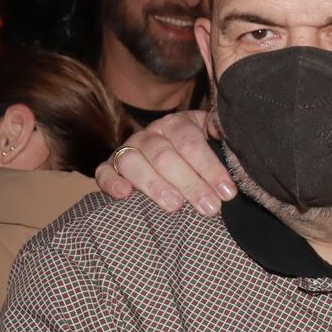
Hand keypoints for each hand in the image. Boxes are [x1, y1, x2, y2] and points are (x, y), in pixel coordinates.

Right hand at [96, 109, 236, 214]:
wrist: (165, 151)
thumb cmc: (194, 151)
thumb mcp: (210, 137)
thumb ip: (219, 133)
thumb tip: (225, 131)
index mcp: (175, 125)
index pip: (191, 142)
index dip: (210, 167)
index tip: (227, 192)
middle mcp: (150, 135)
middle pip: (165, 156)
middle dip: (190, 183)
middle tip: (209, 207)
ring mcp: (127, 149)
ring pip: (133, 162)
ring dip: (154, 185)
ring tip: (175, 206)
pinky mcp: (109, 166)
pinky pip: (104, 171)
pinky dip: (111, 182)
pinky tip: (124, 195)